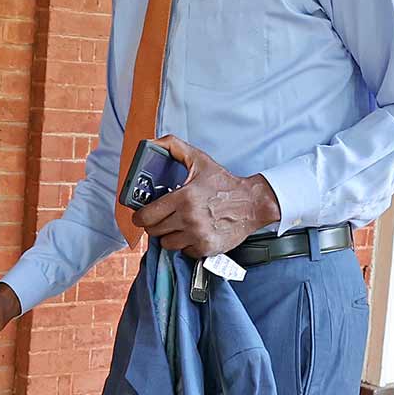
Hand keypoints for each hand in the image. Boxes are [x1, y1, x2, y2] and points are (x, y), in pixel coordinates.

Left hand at [135, 137, 279, 258]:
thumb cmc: (224, 183)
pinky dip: (186, 244)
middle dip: (155, 224)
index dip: (141, 216)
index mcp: (183, 198)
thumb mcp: (199, 160)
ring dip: (170, 235)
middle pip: (154, 231)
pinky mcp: (206, 248)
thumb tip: (151, 143)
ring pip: (167, 243)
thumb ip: (173, 147)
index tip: (142, 215)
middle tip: (163, 218)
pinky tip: (193, 232)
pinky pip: (184, 251)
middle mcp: (189, 218)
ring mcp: (198, 235)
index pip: (147, 216)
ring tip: (180, 225)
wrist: (252, 203)